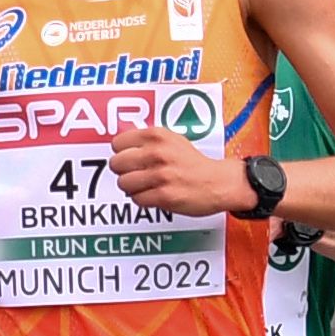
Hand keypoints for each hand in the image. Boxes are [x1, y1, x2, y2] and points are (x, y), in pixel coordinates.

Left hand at [111, 126, 250, 217]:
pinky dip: (143, 199)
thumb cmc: (192, 162)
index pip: (117, 143)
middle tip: (136, 173)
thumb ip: (147, 140)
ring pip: (123, 183)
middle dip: (123, 171)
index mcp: (157, 136)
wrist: (217, 182)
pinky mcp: (164, 196)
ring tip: (146, 185)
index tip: (129, 158)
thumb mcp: (172, 140)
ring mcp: (160, 175)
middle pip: (116, 164)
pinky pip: (136, 199)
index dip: (122, 153)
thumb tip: (120, 145)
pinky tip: (155, 194)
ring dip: (132, 188)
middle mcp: (157, 153)